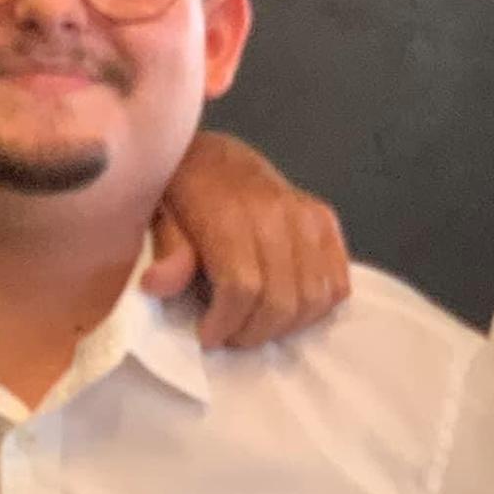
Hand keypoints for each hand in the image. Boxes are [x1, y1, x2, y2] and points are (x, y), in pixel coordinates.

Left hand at [144, 129, 348, 348]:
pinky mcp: (325, 220)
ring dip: (284, 327)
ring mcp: (307, 216)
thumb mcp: (158, 216)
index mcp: (229, 211)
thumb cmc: (179, 193)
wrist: (209, 157)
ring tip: (255, 325)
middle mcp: (276, 212)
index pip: (242, 286)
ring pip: (313, 297)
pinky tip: (286, 309)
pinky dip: (316, 308)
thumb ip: (166, 251)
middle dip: (253, 332)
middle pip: (281, 298)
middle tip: (230, 336)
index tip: (206, 336)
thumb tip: (156, 284)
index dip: (226, 322)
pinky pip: (337, 282)